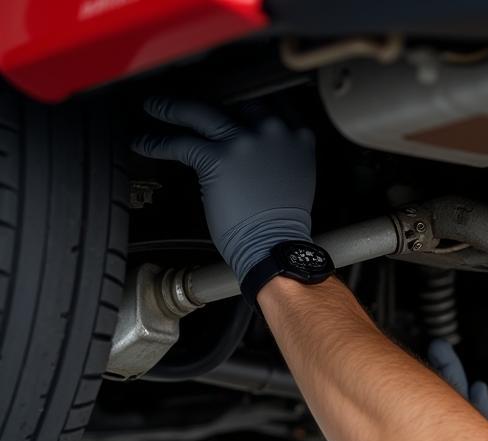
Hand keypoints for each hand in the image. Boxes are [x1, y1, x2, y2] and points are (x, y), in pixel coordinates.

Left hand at [130, 97, 315, 283]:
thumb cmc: (283, 224)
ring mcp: (245, 142)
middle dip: (211, 100)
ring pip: (201, 112)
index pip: (266, 105)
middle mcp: (273, 132)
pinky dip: (157, 143)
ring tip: (154, 108)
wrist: (277, 248)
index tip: (229, 104)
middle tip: (193, 104)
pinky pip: (181, 143)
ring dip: (173, 108)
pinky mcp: (218, 158)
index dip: (243, 104)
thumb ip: (280, 155)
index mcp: (298, 138)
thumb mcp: (295, 179)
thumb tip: (256, 149)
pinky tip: (143, 143)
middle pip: (234, 100)